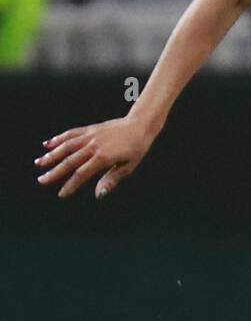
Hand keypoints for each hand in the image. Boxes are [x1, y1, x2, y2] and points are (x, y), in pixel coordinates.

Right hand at [35, 113, 157, 198]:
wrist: (140, 125)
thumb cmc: (136, 148)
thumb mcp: (128, 167)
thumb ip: (111, 179)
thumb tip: (99, 195)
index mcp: (103, 157)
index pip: (82, 174)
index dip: (70, 185)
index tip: (61, 194)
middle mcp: (94, 146)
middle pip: (70, 161)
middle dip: (54, 172)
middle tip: (41, 181)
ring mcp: (91, 136)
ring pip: (66, 146)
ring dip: (51, 154)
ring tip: (39, 163)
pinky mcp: (90, 129)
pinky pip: (71, 134)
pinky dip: (59, 139)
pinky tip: (48, 144)